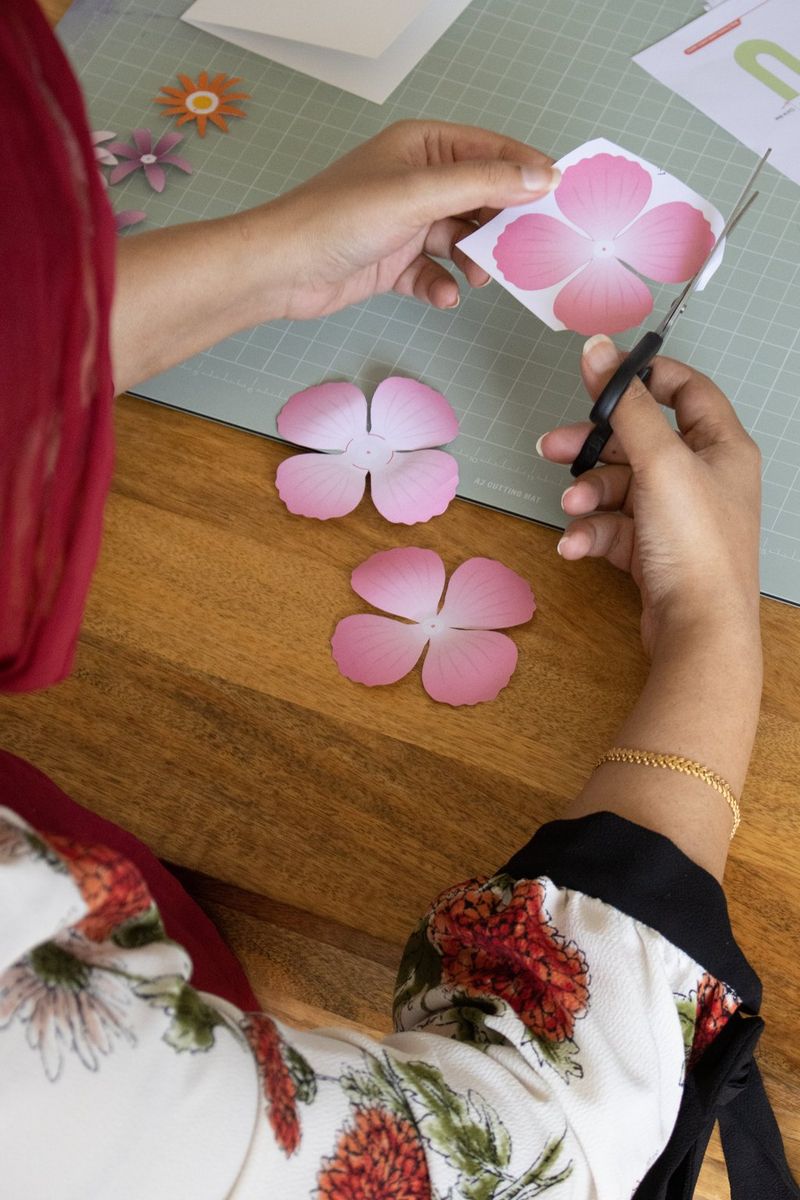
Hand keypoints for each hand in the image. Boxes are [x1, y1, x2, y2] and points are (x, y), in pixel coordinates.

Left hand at [244, 119, 556, 320]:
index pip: (490, 152)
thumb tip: (539, 177)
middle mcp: (417, 180)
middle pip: (481, 199)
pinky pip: (436, 272)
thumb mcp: (419, 194)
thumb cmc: (336, 218)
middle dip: (501, 226)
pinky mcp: (395, 261)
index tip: (559, 198)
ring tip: (475, 275)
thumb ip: (483, 184)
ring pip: (462, 240)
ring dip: (474, 261)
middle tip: (527, 249)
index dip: (526, 172)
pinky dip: (443, 285)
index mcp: (422, 147)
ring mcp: (407, 223)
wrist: (283, 269)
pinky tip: (443, 293)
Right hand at [537, 335, 761, 657]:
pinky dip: (591, 532)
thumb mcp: (660, 462)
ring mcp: (677, 516)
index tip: (601, 376)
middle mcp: (702, 478)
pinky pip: (613, 527)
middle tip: (554, 445)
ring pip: (619, 487)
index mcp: (721, 447)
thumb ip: (624, 405)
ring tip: (571, 506)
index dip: (643, 379)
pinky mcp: (653, 551)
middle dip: (593, 446)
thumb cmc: (698, 547)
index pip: (686, 391)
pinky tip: (575, 544)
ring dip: (587, 494)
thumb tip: (600, 350)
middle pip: (638, 441)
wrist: (697, 629)